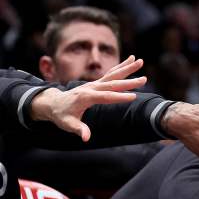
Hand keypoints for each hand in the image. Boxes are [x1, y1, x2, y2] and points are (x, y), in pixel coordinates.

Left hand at [30, 56, 146, 141]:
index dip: (119, 97)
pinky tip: (130, 60)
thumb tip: (86, 138)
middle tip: (144, 79)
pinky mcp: (97, 82)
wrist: (53, 103)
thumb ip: (79, 129)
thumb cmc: (61, 115)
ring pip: (113, 74)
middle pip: (113, 83)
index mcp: (86, 97)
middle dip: (129, 82)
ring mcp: (94, 83)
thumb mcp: (67, 124)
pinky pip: (111, 73)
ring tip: (140, 61)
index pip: (106, 97)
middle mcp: (91, 87)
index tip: (134, 96)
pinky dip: (121, 66)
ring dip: (127, 68)